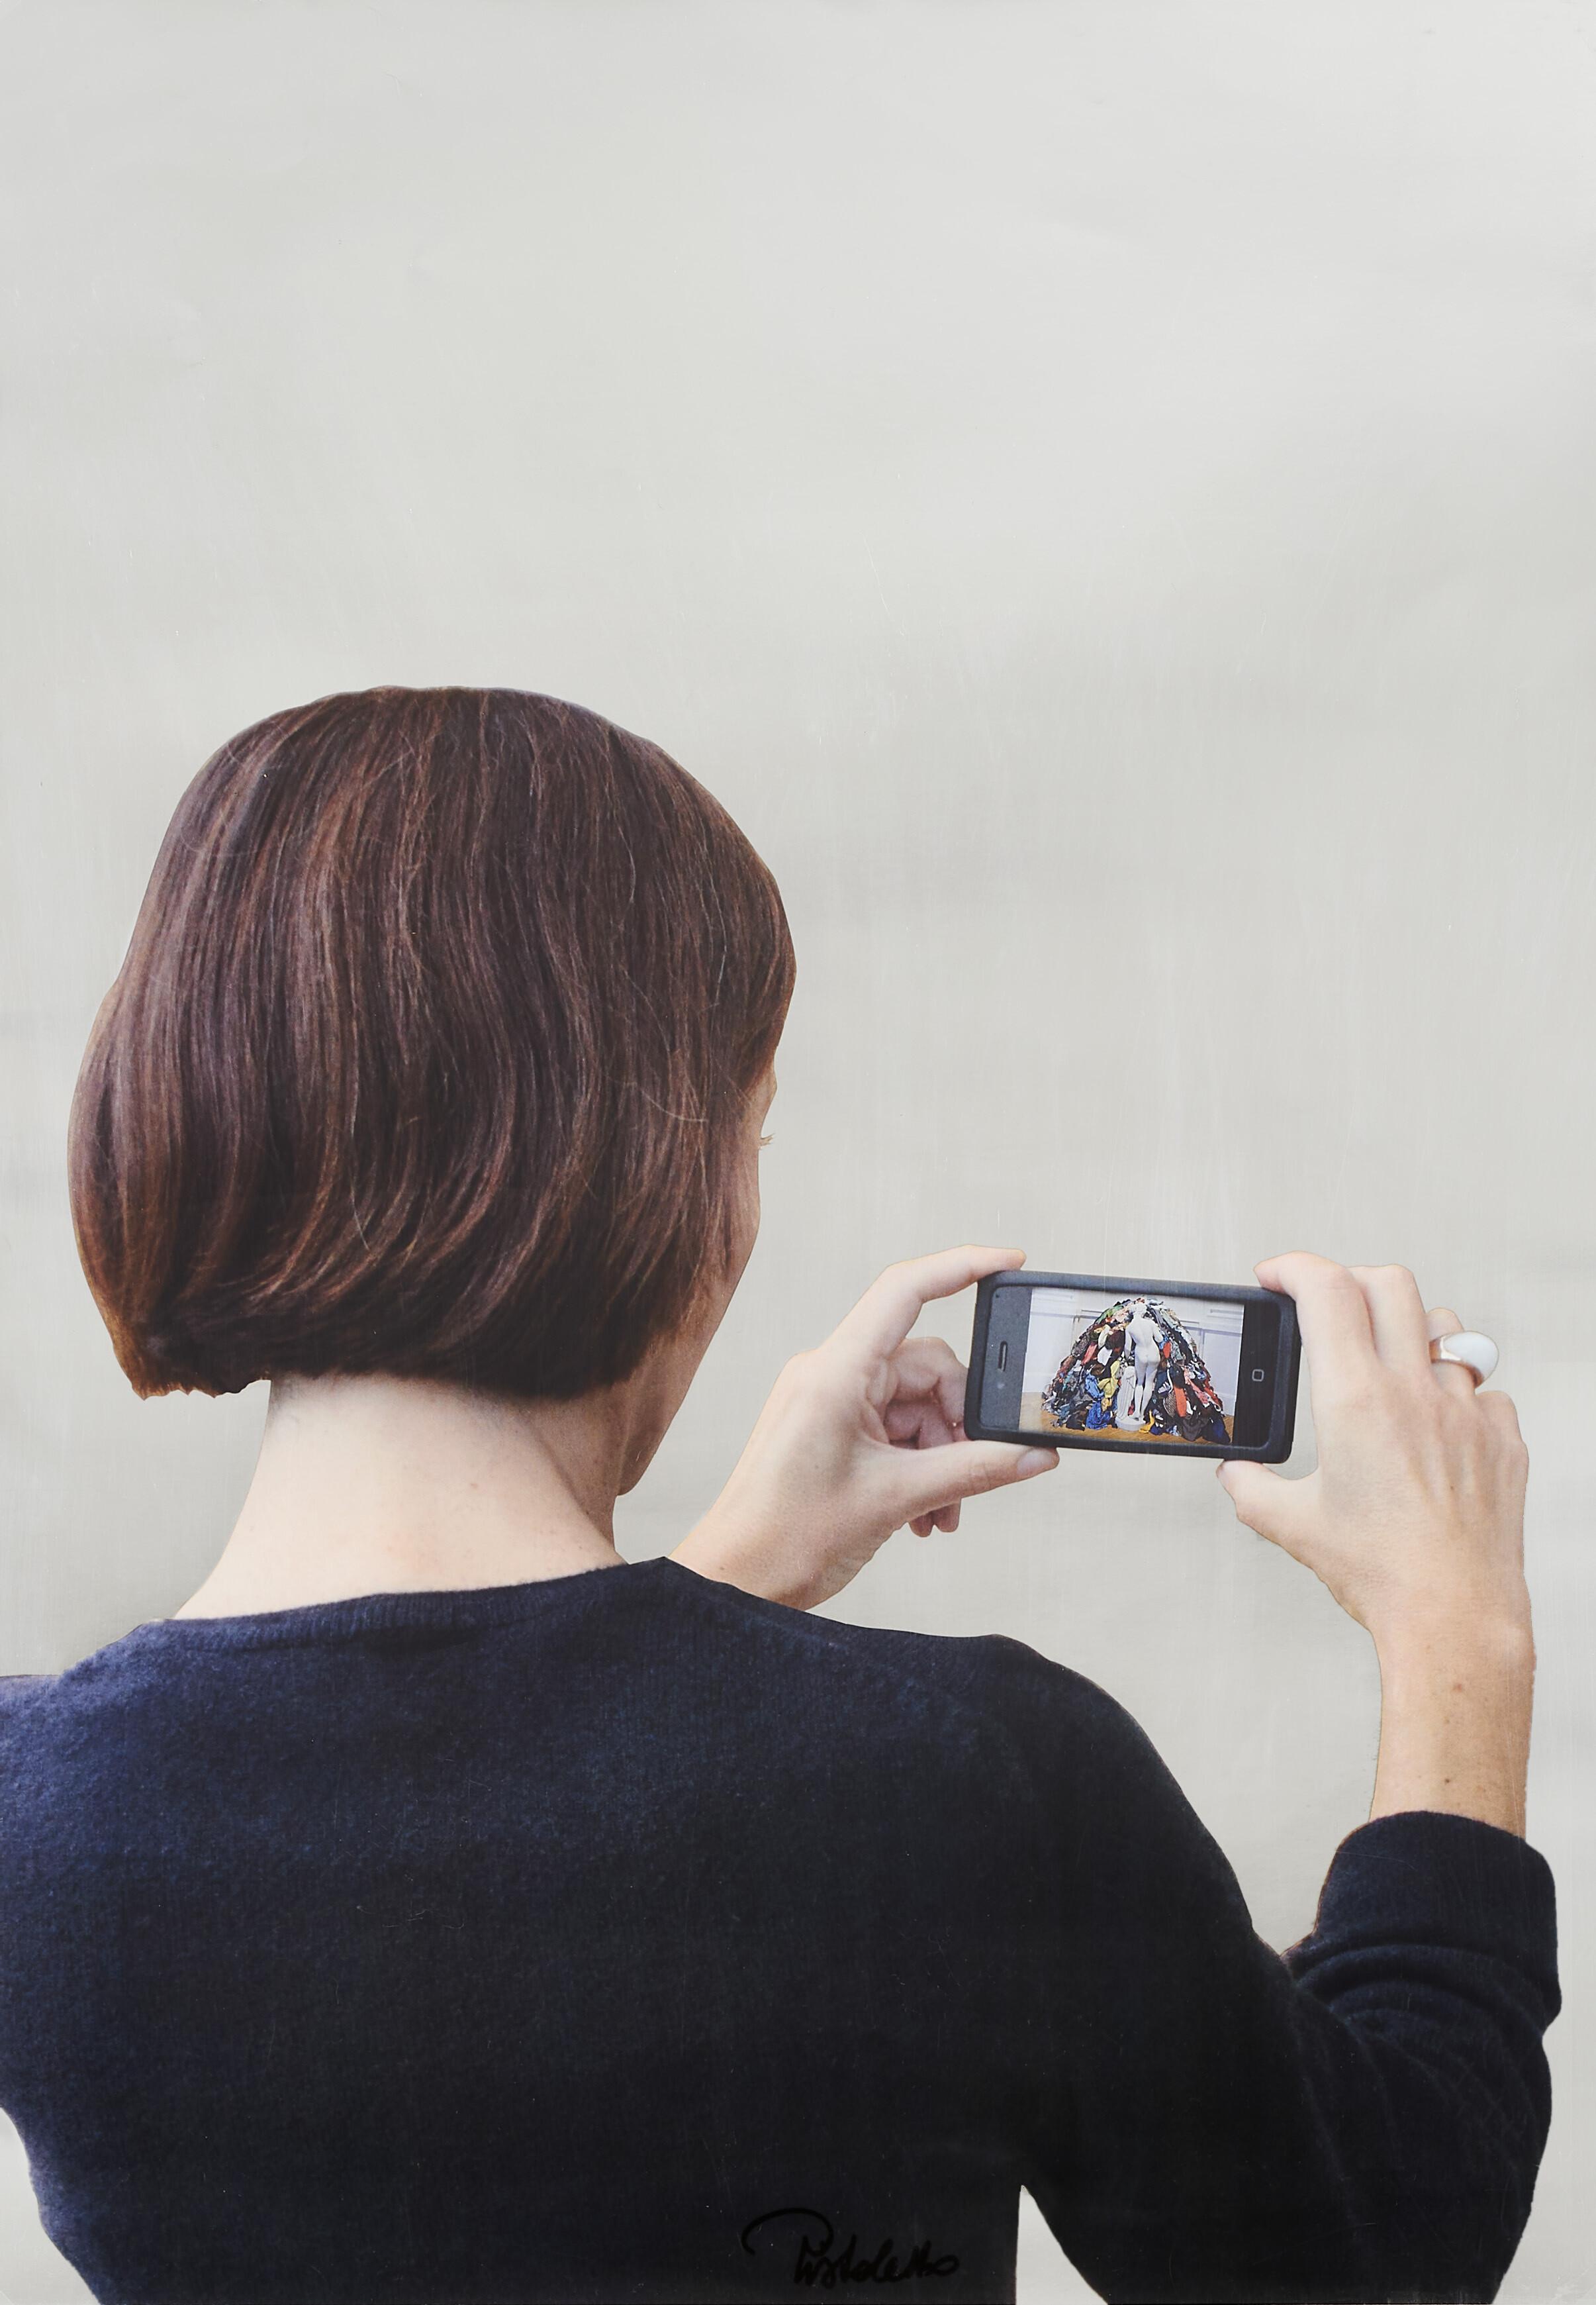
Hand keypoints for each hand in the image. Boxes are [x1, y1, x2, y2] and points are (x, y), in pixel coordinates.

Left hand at [669, 1244, 1058, 1608]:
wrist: (735, 1580)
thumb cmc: (786, 1536)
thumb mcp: (897, 1499)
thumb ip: (974, 1470)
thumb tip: (1033, 1454)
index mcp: (835, 1371)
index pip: (904, 1290)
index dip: (962, 1265)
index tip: (1010, 1261)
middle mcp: (830, 1374)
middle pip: (926, 1367)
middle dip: (959, 1423)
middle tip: (973, 1475)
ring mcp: (828, 1400)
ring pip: (916, 1405)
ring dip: (941, 1456)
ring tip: (943, 1512)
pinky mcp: (829, 1427)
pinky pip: (894, 1428)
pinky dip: (919, 1464)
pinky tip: (924, 1513)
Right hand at [1216, 1254, 1530, 1647]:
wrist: (1454, 1614)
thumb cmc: (1381, 1572)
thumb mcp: (1293, 1526)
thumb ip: (1252, 1490)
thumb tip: (1234, 1476)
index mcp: (1355, 1401)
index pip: (1326, 1291)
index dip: (1294, 1267)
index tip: (1277, 1275)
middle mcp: (1414, 1392)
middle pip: (1390, 1283)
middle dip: (1351, 1279)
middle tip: (1330, 1302)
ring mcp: (1466, 1412)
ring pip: (1445, 1328)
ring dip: (1412, 1330)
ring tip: (1392, 1360)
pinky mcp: (1503, 1439)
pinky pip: (1485, 1390)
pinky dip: (1458, 1392)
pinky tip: (1439, 1425)